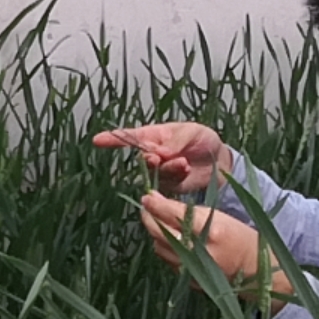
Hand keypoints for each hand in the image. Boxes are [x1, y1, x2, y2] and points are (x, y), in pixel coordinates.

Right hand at [92, 122, 231, 194]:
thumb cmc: (203, 140)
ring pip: (154, 172)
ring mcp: (160, 171)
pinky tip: (186, 169)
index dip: (113, 138)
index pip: (129, 136)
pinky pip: (166, 184)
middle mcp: (153, 154)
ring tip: (184, 163)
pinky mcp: (168, 186)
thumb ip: (176, 140)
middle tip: (159, 157)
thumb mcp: (192, 131)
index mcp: (154, 136)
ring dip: (168, 168)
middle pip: (141, 157)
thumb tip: (160, 151)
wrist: (220, 162)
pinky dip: (176, 176)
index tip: (97, 140)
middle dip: (149, 158)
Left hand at [138, 192, 289, 301]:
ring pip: (159, 247)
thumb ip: (190, 212)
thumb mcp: (220, 217)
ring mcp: (193, 268)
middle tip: (146, 206)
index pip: (174, 215)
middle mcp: (199, 251)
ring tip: (156, 220)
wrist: (256, 271)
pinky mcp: (189, 279)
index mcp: (212, 231)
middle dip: (149, 217)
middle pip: (161, 233)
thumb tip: (160, 201)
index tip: (146, 196)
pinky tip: (168, 238)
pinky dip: (164, 247)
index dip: (156, 205)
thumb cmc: (239, 237)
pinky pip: (167, 260)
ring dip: (154, 233)